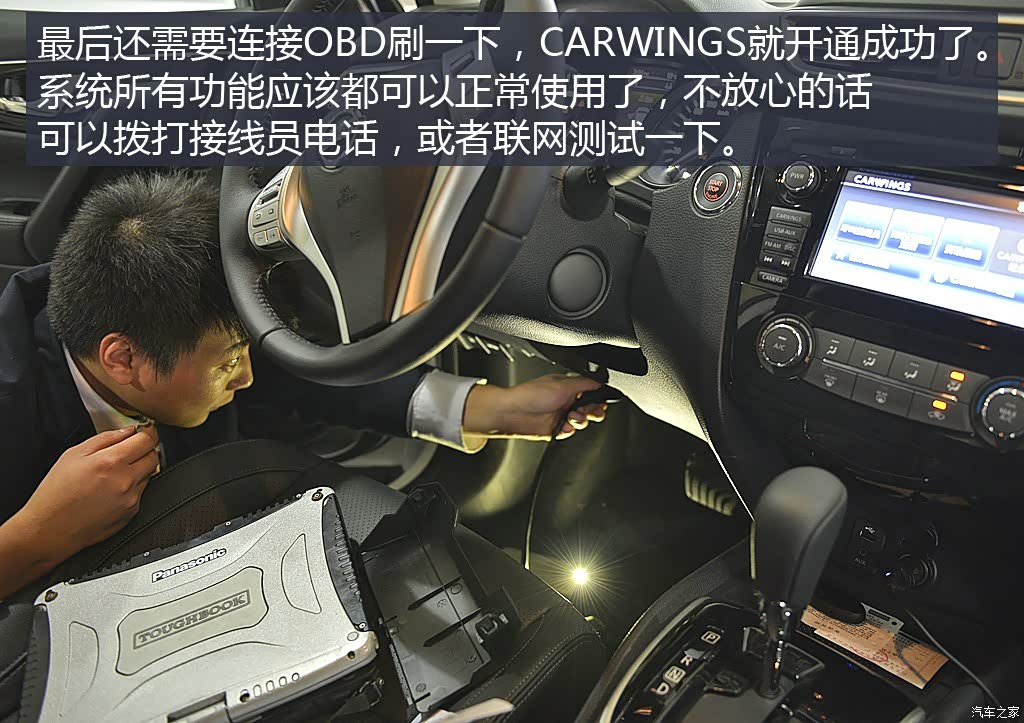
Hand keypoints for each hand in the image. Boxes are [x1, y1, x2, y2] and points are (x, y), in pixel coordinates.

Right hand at [15, 425, 158, 565]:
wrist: (50, 529)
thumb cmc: (56, 493)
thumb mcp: (73, 455)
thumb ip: (105, 438)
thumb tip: (127, 431)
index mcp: (111, 462)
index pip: (147, 440)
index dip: (148, 433)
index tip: (145, 432)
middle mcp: (126, 480)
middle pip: (153, 457)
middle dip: (145, 451)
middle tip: (129, 451)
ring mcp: (131, 498)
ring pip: (148, 475)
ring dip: (137, 470)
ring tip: (112, 475)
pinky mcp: (132, 513)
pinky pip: (140, 493)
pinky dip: (131, 488)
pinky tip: (110, 491)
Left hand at [463, 374, 608, 442]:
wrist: (511, 413)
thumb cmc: (529, 395)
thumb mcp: (562, 385)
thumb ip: (584, 383)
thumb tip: (601, 382)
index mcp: (567, 386)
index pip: (590, 391)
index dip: (598, 398)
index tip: (600, 403)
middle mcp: (565, 400)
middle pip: (589, 408)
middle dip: (593, 411)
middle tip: (590, 413)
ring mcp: (560, 415)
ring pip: (582, 421)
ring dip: (580, 421)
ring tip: (571, 418)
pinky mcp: (556, 429)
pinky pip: (570, 432)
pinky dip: (569, 430)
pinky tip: (564, 427)